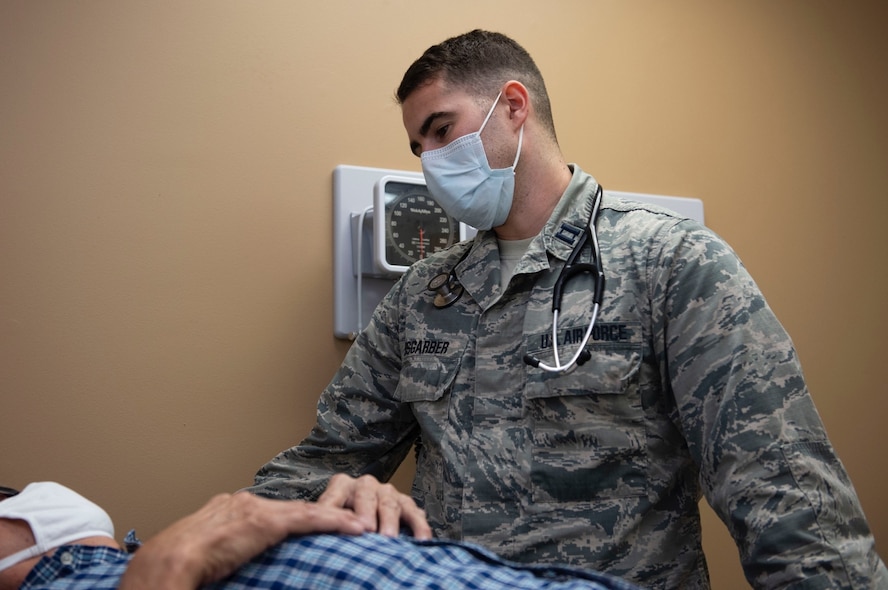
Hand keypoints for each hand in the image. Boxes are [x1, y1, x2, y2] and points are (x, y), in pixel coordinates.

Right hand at [119, 492, 366, 589]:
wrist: (167, 563)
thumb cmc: (173, 570)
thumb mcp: (199, 559)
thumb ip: (217, 557)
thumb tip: (220, 571)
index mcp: (223, 510)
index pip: (265, 513)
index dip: (287, 520)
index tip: (304, 526)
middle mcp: (240, 503)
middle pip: (287, 510)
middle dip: (315, 517)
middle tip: (343, 521)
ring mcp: (254, 510)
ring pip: (304, 511)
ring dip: (333, 518)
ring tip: (358, 523)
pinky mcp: (267, 522)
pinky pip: (309, 519)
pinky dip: (334, 521)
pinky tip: (353, 527)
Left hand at [317, 473, 431, 539]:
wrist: (363, 518)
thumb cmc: (342, 517)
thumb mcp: (327, 513)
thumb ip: (324, 516)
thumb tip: (318, 526)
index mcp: (342, 485)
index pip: (339, 495)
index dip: (343, 510)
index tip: (354, 525)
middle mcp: (366, 484)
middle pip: (368, 497)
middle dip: (369, 514)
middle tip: (369, 531)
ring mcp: (388, 493)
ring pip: (391, 504)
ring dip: (391, 522)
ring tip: (390, 539)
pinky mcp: (406, 504)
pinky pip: (415, 513)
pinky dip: (419, 527)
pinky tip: (421, 540)